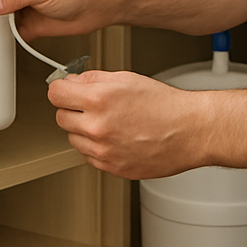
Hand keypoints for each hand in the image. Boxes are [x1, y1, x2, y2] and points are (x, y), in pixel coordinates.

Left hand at [48, 70, 207, 178]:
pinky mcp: (111, 167)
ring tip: (111, 123)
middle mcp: (97, 127)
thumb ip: (94, 79)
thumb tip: (73, 81)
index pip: (55, 94)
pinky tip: (118, 137)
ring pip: (73, 139)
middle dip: (73, 109)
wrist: (191, 131)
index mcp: (100, 100)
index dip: (61, 89)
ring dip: (84, 131)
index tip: (65, 90)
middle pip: (60, 118)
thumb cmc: (166, 105)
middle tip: (93, 106)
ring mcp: (103, 151)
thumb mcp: (128, 79)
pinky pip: (89, 156)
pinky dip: (98, 148)